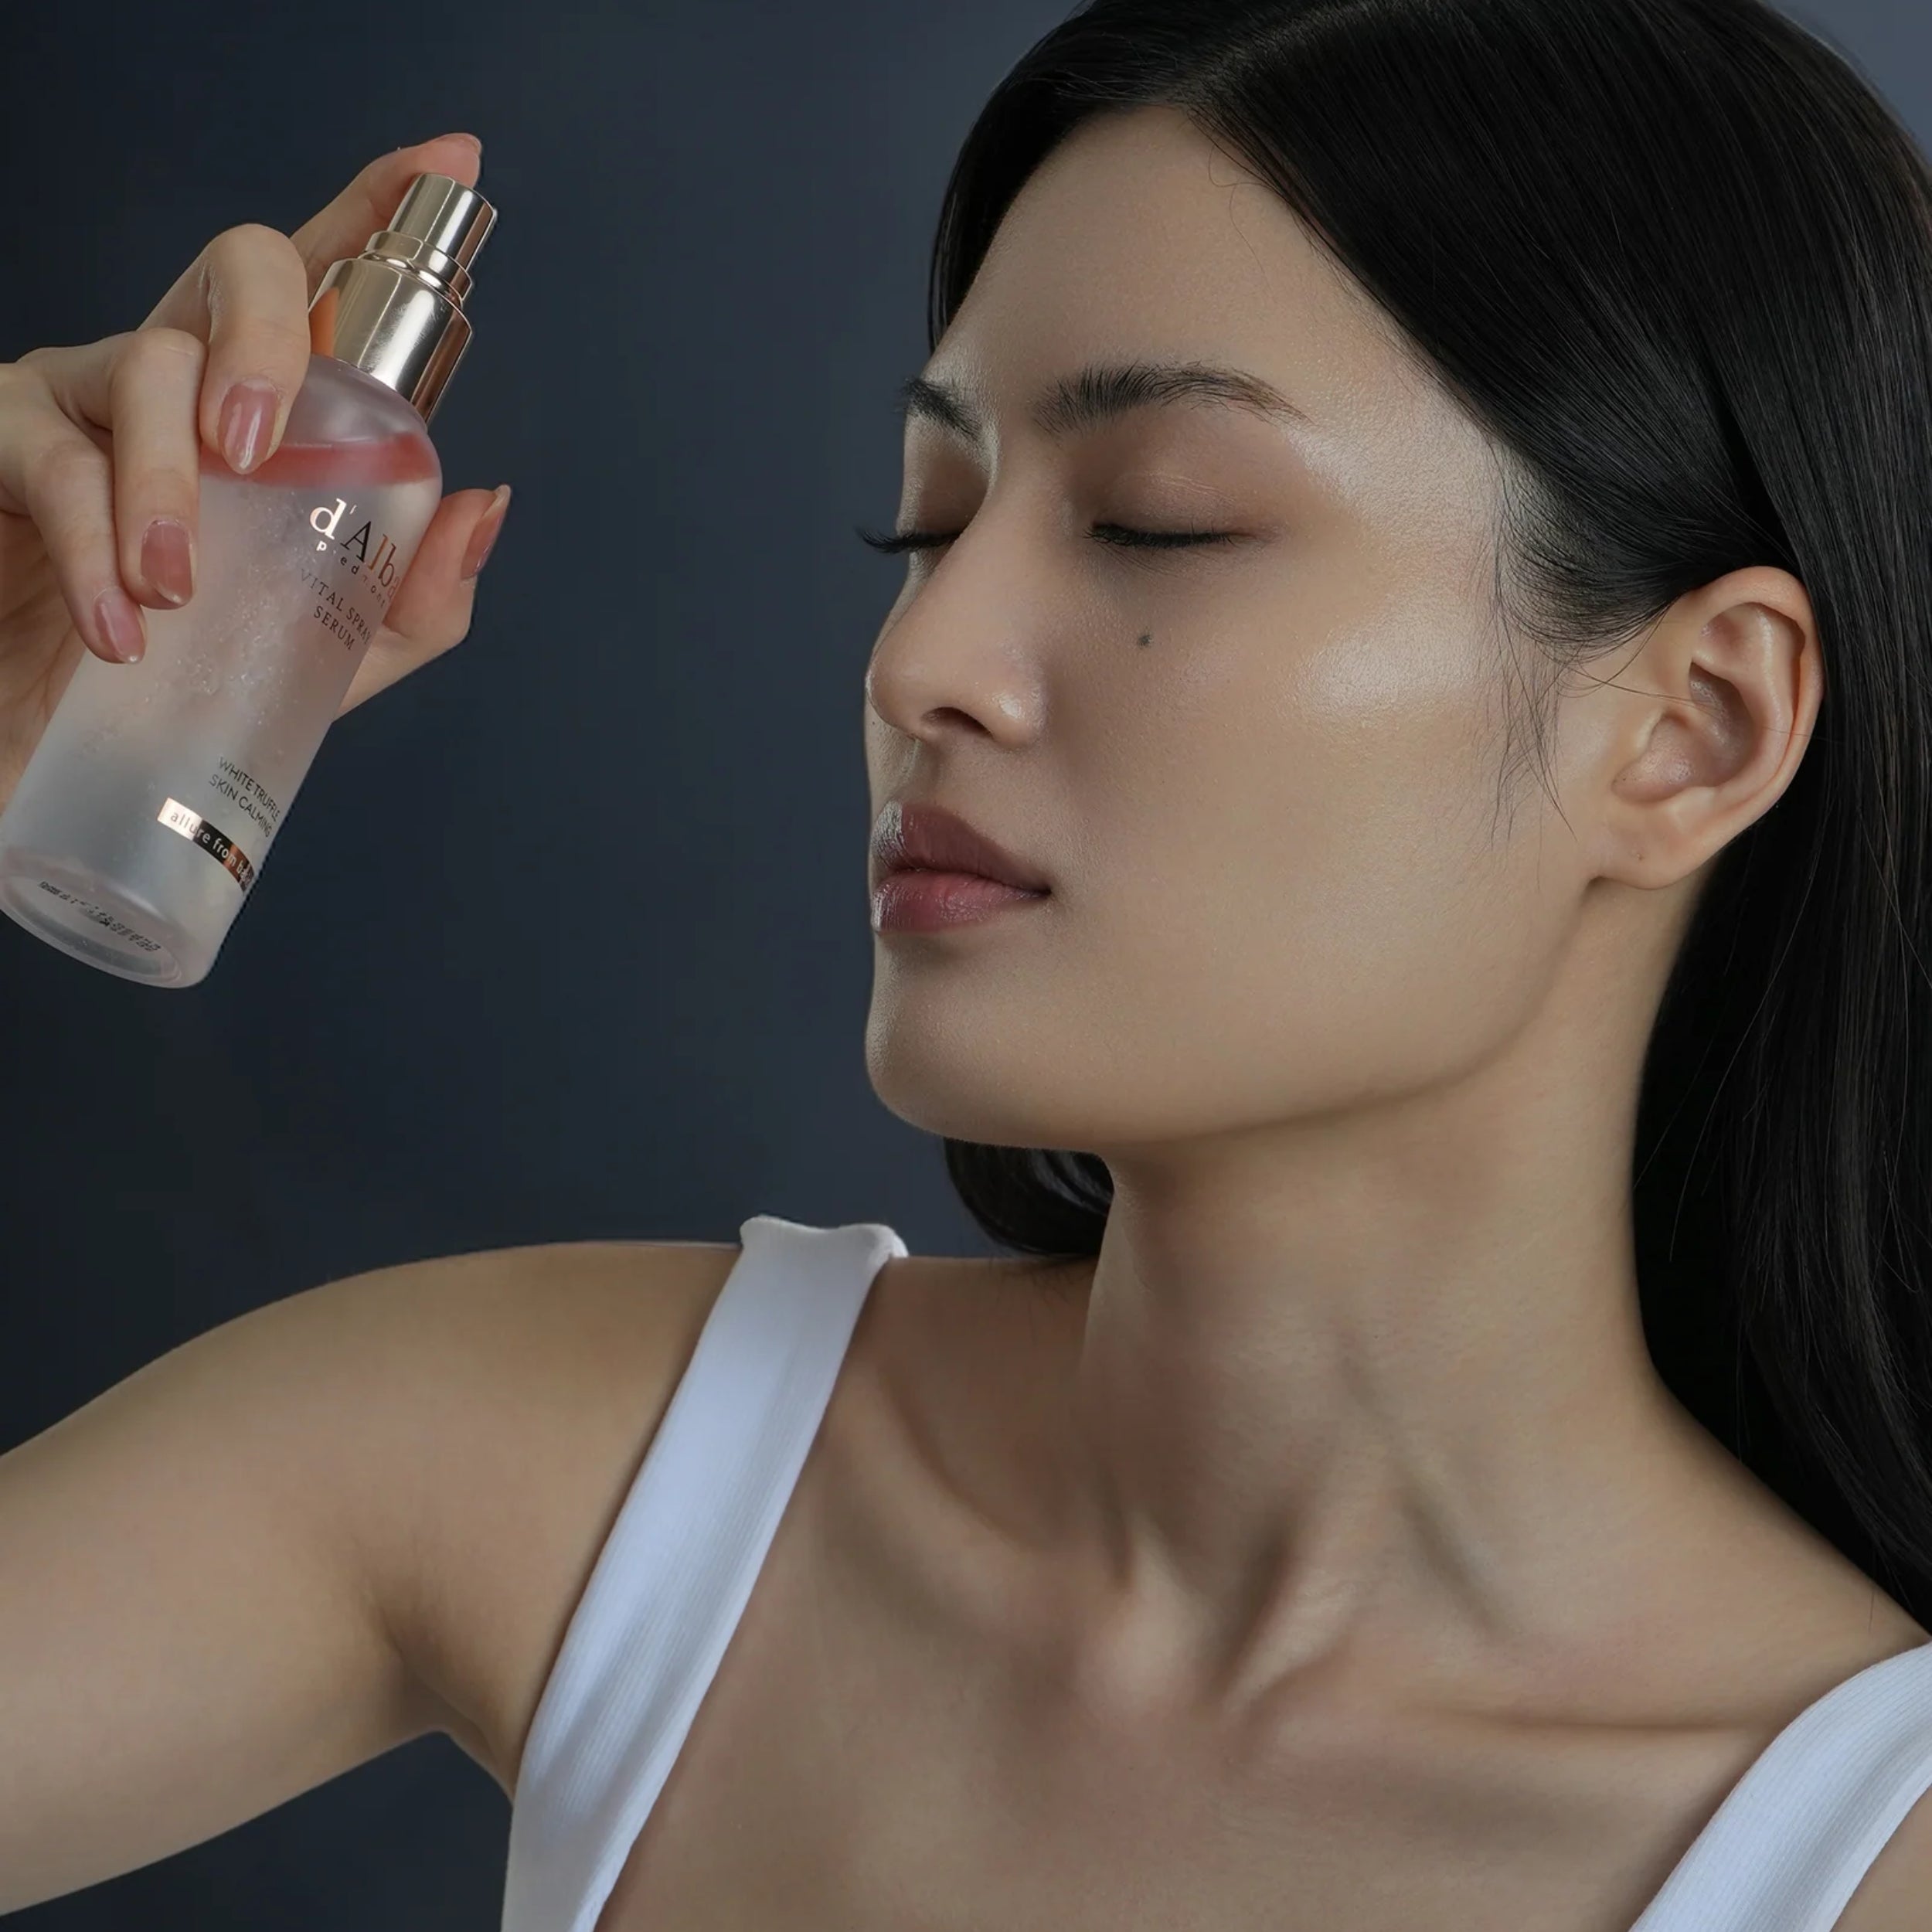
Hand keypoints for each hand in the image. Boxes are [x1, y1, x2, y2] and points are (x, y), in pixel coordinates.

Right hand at [0, 132, 510, 816]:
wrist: (63, 757)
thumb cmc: (196, 688)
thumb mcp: (333, 653)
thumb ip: (412, 593)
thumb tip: (484, 503)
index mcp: (268, 411)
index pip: (327, 289)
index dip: (380, 213)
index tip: (450, 163)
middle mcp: (185, 376)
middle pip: (243, 271)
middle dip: (270, 338)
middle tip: (263, 451)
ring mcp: (89, 396)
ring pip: (145, 364)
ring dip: (168, 486)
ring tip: (175, 594)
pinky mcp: (3, 438)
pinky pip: (50, 455)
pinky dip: (91, 539)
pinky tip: (120, 620)